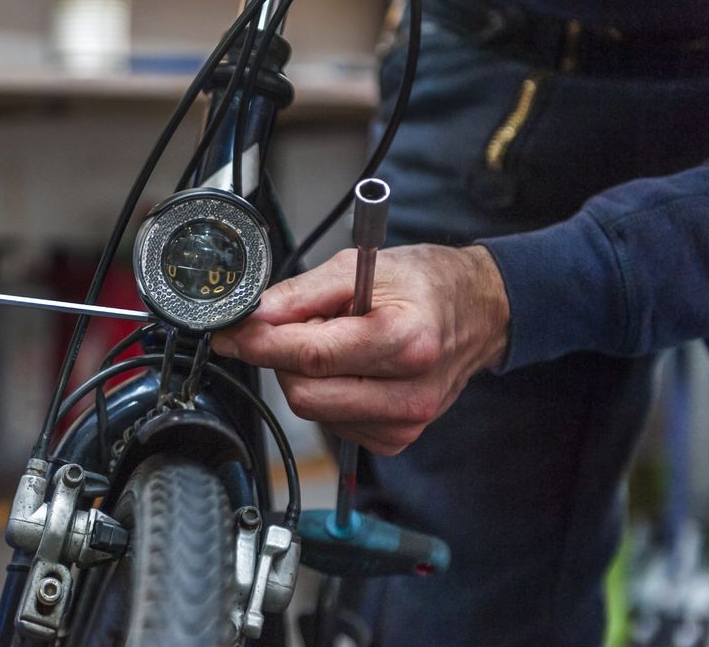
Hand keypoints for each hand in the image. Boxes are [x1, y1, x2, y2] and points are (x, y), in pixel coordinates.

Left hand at [213, 244, 509, 454]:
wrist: (476, 313)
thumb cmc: (424, 286)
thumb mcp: (359, 268)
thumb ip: (300, 294)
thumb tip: (252, 316)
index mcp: (406, 340)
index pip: (313, 355)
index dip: (261, 344)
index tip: (232, 333)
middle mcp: (410, 391)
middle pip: (305, 392)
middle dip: (286, 357)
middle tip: (304, 324)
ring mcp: (405, 422)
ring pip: (313, 410)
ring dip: (307, 375)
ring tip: (338, 341)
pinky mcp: (396, 439)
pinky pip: (331, 422)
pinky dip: (326, 393)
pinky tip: (351, 368)